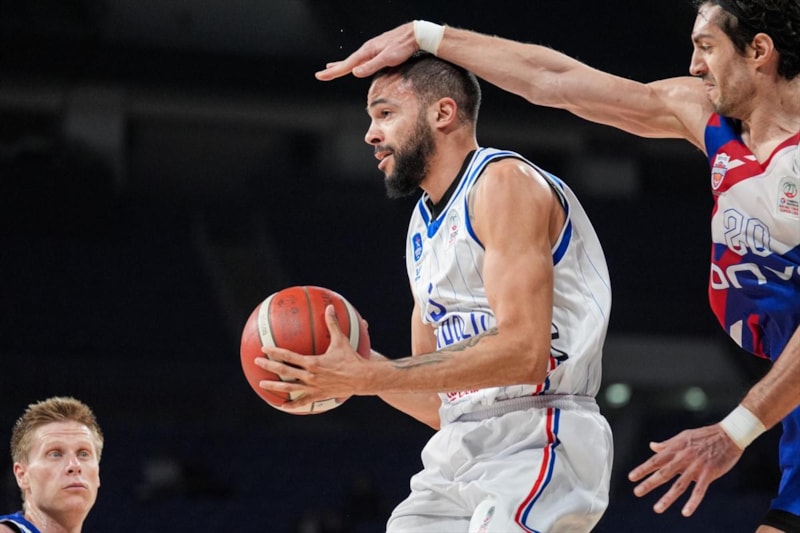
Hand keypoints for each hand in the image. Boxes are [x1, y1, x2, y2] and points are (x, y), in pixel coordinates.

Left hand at [255, 305, 371, 407]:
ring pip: (289, 388)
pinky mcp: (318, 395)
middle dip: (269, 365)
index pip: (289, 356)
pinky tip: (283, 406)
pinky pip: (302, 401)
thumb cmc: (351, 358)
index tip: (264, 348)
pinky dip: (292, 404)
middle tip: (256, 361)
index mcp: (313, 362)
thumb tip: (330, 307)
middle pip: (285, 371)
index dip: (275, 352)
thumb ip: (333, 324)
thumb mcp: (341, 340)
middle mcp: (310, 376)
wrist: (361, 378)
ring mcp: (313, 387)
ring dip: (274, 386)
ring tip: (261, 383)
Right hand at [315, 23, 417, 80]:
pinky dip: (353, 62)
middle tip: (321, 75)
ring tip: (332, 68)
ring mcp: (372, 50)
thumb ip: (371, 66)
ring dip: (341, 65)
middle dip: (333, 70)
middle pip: (346, 62)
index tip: (320, 76)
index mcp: (366, 51)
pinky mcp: (377, 51)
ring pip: (353, 60)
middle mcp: (367, 50)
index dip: (333, 72)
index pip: (346, 65)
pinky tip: (354, 65)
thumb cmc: (402, 46)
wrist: (414, 35)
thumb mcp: (387, 58)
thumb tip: (355, 72)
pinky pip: (361, 59)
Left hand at [627, 424, 743, 516]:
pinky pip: (699, 491)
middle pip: (663, 473)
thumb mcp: (683, 436)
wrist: (729, 434)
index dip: (643, 469)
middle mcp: (683, 458)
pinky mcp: (709, 474)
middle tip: (637, 492)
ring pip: (679, 485)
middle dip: (649, 483)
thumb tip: (652, 446)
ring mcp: (696, 467)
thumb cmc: (705, 435)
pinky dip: (692, 502)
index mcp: (675, 449)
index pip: (655, 461)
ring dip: (667, 498)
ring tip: (657, 508)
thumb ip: (667, 444)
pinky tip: (685, 512)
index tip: (631, 477)